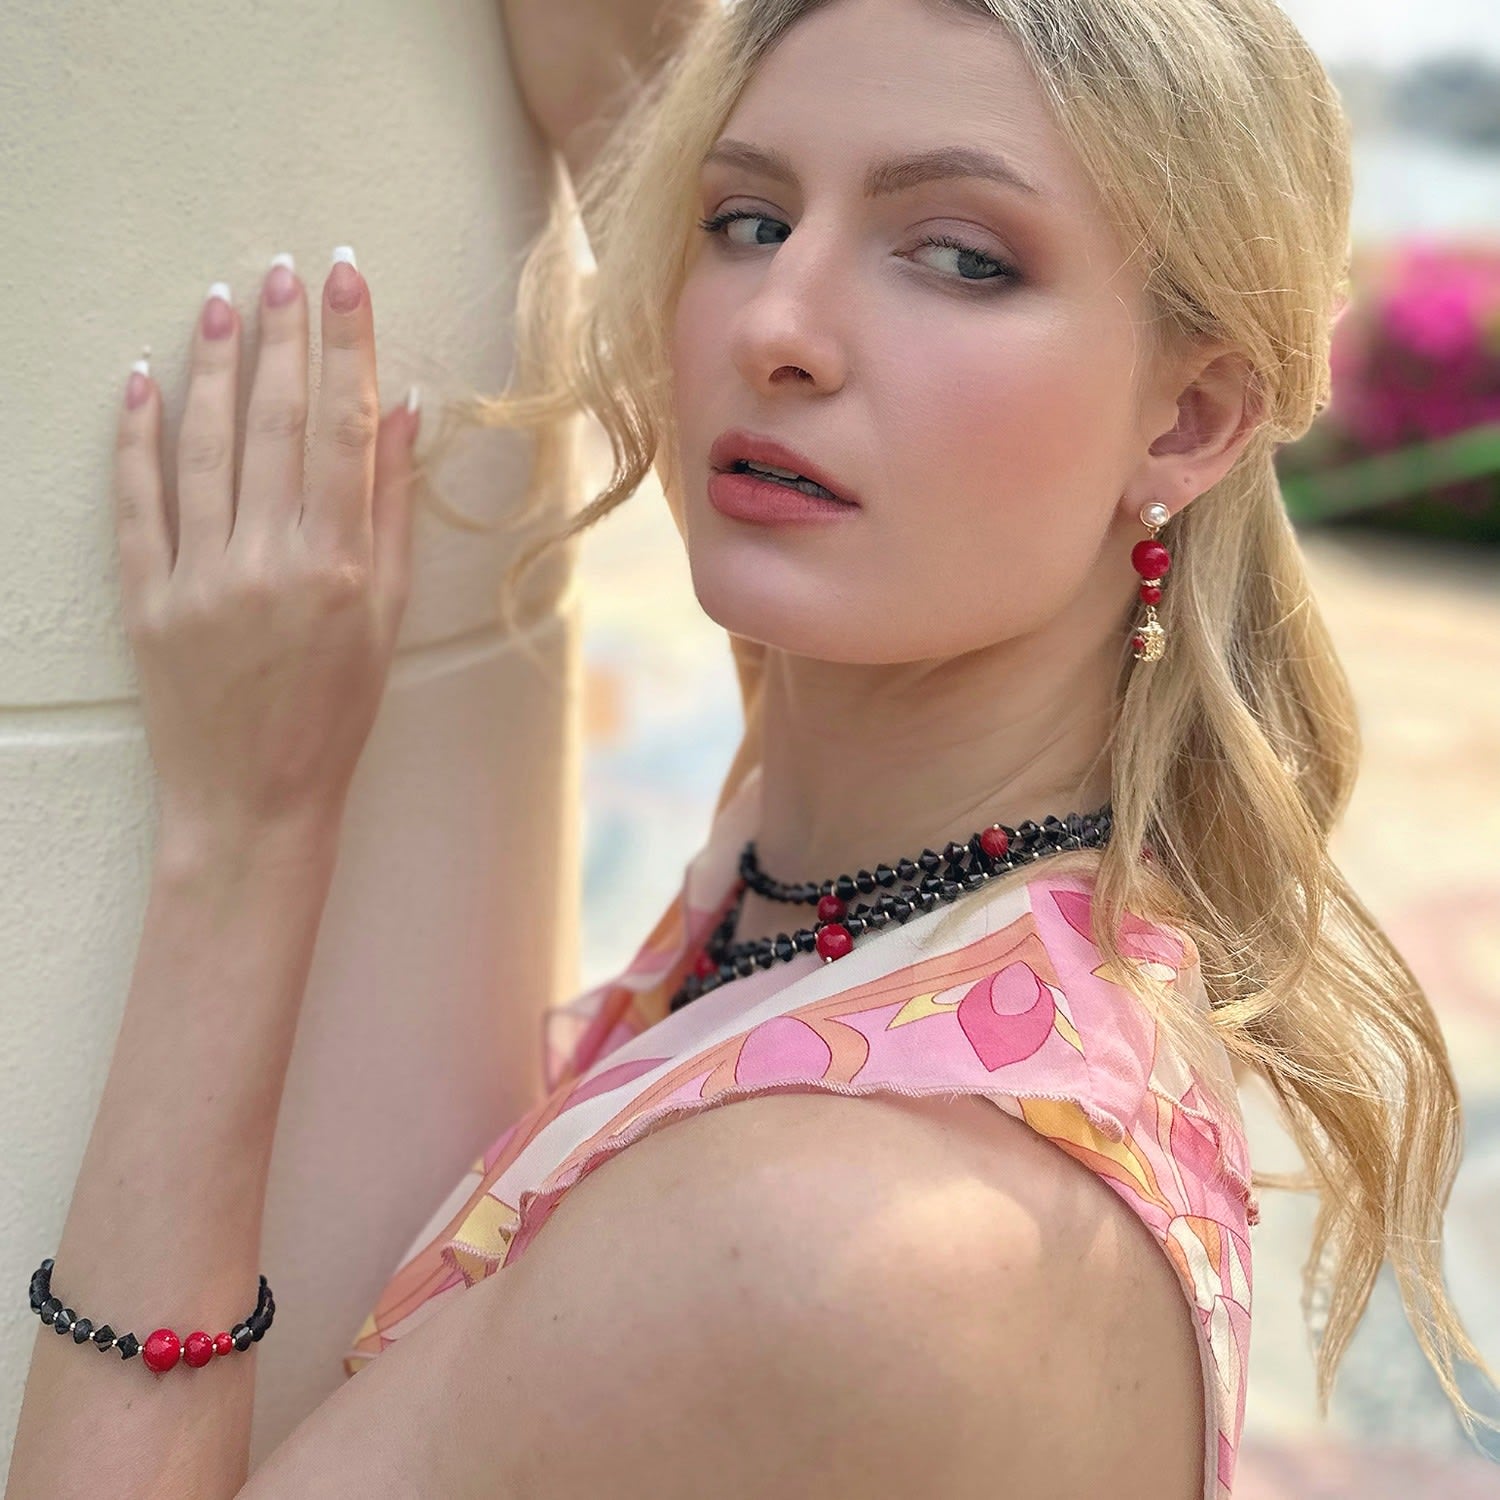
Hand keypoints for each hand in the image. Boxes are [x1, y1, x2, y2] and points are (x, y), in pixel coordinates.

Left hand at [113, 250, 418, 845]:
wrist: (254, 799)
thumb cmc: (336, 714)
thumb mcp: (389, 618)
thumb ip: (395, 513)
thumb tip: (405, 415)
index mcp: (342, 566)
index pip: (345, 429)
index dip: (347, 347)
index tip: (347, 281)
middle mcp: (272, 561)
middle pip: (275, 422)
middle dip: (282, 336)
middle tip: (285, 270)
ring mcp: (202, 578)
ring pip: (204, 446)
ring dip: (212, 366)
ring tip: (221, 301)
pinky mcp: (146, 598)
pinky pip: (139, 501)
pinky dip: (136, 436)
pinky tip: (142, 380)